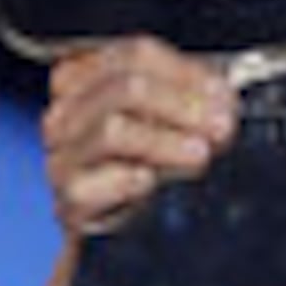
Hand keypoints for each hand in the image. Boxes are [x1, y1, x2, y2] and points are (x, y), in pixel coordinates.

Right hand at [43, 38, 233, 238]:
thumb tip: (222, 97)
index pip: (135, 55)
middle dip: (182, 105)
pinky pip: (94, 184)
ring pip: (112, 131)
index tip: (223, 95)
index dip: (187, 73)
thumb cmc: (132, 167)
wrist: (107, 230)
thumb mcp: (159, 123)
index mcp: (84, 79)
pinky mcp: (68, 199)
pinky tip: (149, 181)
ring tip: (199, 154)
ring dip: (165, 141)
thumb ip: (188, 100)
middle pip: (125, 88)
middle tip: (220, 126)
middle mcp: (66, 113)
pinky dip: (127, 180)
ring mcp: (63, 155)